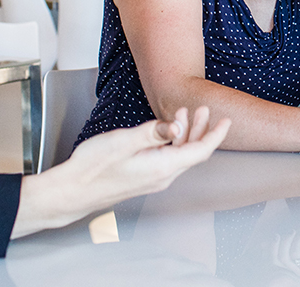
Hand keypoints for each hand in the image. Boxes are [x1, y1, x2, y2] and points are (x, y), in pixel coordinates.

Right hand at [12, 107, 230, 237]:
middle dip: (202, 129)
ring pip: (180, 156)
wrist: (72, 192)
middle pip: (193, 153)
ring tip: (183, 112)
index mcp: (162, 168)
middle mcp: (162, 177)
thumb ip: (152, 132)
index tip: (227, 120)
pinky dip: (171, 142)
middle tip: (204, 109)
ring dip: (185, 134)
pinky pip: (167, 159)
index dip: (216, 135)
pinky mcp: (144, 178)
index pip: (200, 151)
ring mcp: (153, 180)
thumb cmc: (92, 168)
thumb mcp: (123, 142)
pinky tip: (163, 130)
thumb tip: (175, 126)